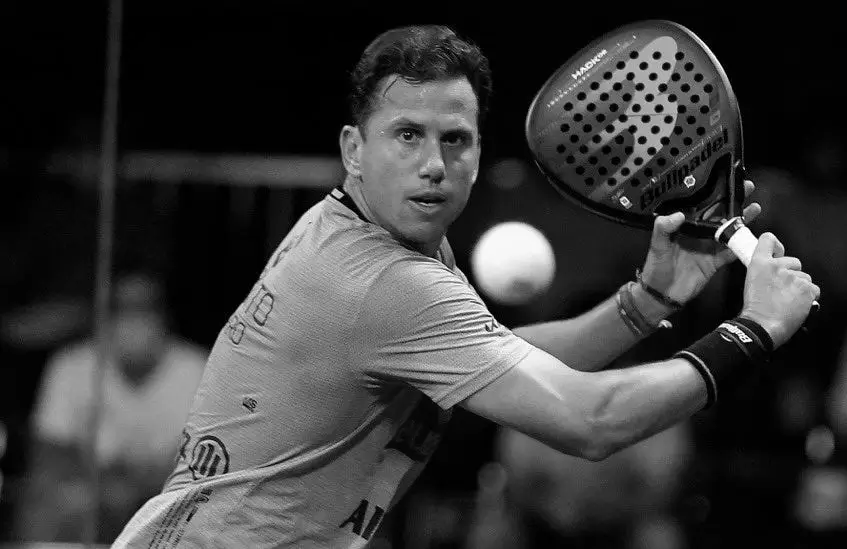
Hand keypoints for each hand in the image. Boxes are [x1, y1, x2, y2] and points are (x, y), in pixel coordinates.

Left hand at [639, 179, 761, 307]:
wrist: (661, 294)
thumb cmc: (656, 268)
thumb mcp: (657, 246)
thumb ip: (663, 229)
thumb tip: (678, 215)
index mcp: (685, 227)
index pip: (701, 208)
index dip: (713, 196)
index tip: (725, 184)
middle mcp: (699, 235)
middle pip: (719, 216)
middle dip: (734, 203)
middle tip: (748, 188)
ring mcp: (708, 248)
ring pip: (729, 232)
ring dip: (741, 222)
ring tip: (754, 208)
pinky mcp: (715, 263)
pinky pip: (730, 253)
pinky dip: (741, 247)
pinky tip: (753, 239)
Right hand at [739, 232, 819, 347]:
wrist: (762, 325)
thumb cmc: (755, 309)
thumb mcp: (750, 283)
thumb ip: (762, 271)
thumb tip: (771, 270)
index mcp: (760, 264)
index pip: (768, 240)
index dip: (775, 246)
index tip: (777, 252)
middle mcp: (777, 266)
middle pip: (794, 261)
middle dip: (791, 273)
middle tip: (782, 288)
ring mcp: (794, 277)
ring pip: (804, 277)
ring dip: (799, 287)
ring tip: (788, 299)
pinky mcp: (807, 289)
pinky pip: (813, 289)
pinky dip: (808, 297)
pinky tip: (796, 304)